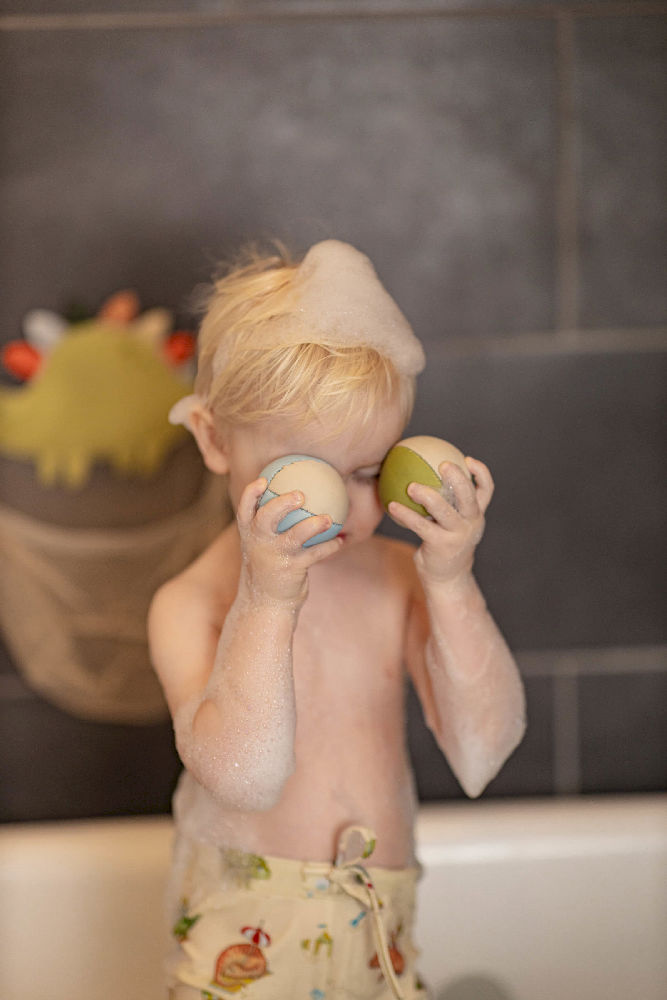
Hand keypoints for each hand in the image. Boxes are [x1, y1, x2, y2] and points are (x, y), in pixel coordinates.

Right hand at [236, 477, 342, 604]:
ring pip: (295, 536)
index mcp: (249, 533)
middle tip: (300, 495)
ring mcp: (275, 556)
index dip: (251, 493)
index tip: (264, 480)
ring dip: (314, 525)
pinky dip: (330, 545)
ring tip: (328, 519)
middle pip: (266, 517)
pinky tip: (340, 540)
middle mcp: (259, 543)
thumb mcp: (259, 545)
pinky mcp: (292, 569)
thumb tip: (292, 496)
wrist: (265, 603)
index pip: (245, 509)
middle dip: (282, 503)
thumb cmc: (266, 566)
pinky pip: (316, 554)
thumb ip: (268, 525)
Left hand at [388, 457, 493, 586]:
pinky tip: (392, 505)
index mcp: (476, 515)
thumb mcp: (453, 524)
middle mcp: (471, 523)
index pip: (486, 490)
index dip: (481, 473)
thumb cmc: (446, 543)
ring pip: (444, 510)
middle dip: (459, 478)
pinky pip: (420, 525)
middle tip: (443, 464)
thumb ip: (447, 504)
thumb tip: (424, 473)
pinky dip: (405, 514)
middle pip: (469, 497)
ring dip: (427, 496)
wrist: (447, 578)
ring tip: (411, 487)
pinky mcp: (440, 546)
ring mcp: (457, 535)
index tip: (467, 458)